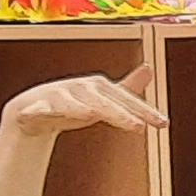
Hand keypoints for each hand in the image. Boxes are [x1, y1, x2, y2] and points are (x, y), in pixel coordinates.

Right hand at [3, 67, 164, 135]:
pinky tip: (35, 113)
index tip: (161, 123)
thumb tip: (148, 68)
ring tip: (91, 114)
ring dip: (79, 108)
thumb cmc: (72, 105)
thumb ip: (126, 89)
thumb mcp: (102, 99)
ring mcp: (56, 96)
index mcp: (97, 87)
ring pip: (69, 104)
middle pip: (100, 101)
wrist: (33, 111)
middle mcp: (79, 88)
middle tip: (138, 127)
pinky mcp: (34, 107)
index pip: (124, 98)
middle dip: (119, 113)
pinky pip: (36, 110)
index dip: (143, 110)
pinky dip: (36, 111)